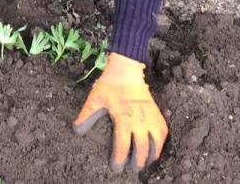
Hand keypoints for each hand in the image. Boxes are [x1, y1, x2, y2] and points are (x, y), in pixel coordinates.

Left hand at [72, 52, 167, 172]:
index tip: (116, 167)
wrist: (127, 71)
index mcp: (124, 119)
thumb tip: (76, 131)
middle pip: (142, 148)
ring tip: (146, 162)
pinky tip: (155, 148)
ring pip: (156, 143)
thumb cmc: (110, 86)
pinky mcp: (157, 114)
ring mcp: (151, 117)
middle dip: (138, 162)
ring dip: (152, 155)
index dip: (120, 159)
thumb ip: (86, 116)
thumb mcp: (95, 100)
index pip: (124, 145)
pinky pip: (163, 132)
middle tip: (132, 169)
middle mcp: (140, 120)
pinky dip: (161, 143)